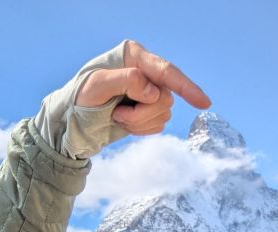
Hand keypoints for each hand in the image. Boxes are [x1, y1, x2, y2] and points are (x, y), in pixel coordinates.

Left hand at [76, 41, 210, 135]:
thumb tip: (153, 92)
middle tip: (118, 116)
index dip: (186, 87)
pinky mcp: (148, 109)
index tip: (203, 103)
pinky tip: (124, 123)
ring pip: (164, 112)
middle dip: (142, 114)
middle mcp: (146, 70)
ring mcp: (149, 90)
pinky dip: (141, 129)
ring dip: (139, 122)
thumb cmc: (80, 97)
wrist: (74, 118)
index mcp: (134, 56)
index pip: (166, 72)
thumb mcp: (97, 86)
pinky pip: (158, 124)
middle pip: (165, 97)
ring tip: (117, 117)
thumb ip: (126, 81)